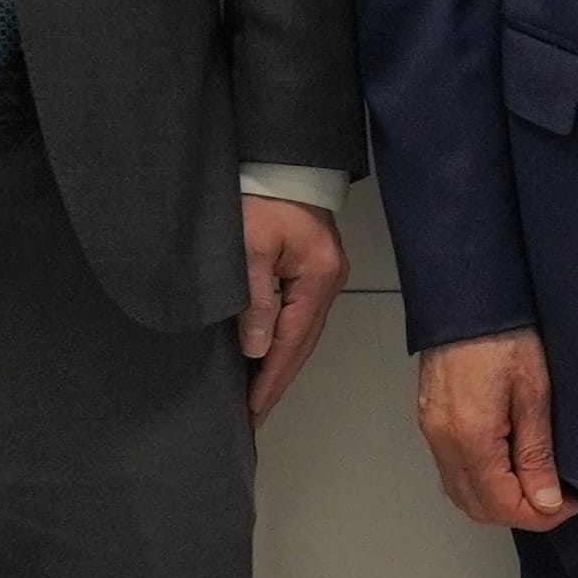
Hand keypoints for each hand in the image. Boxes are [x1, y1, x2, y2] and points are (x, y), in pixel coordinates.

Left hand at [236, 198, 346, 428]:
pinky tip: (266, 355)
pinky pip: (299, 316)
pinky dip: (283, 342)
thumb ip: (254, 299)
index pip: (291, 342)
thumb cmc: (261, 199)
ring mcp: (325, 276)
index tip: (252, 411)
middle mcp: (328, 282)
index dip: (270, 379)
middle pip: (302, 344)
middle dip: (277, 381)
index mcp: (317, 279)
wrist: (281, 160)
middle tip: (253, 416)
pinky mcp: (314, 268)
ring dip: (280, 364)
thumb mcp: (250, 247)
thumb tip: (256, 349)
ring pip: (302, 333)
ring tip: (258, 395)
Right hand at [416, 327, 575, 529]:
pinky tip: (508, 470)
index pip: (501, 503)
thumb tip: (547, 501)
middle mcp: (442, 441)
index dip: (540, 516)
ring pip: (461, 492)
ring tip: (537, 487)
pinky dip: (480, 484)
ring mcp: (431, 431)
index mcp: (470, 436)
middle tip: (558, 500)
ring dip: (498, 502)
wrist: (467, 295)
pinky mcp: (430, 420)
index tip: (571, 505)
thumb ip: (537, 452)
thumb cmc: (504, 334)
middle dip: (519, 514)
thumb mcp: (534, 392)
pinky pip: (452, 471)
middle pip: (477, 506)